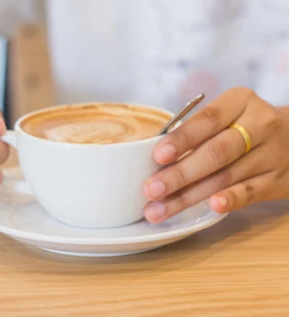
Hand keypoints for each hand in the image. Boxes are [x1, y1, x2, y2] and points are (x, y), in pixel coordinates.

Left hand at [143, 87, 288, 222]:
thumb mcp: (229, 114)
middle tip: (151, 190)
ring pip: (226, 176)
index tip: (158, 156)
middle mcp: (259, 124)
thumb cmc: (246, 124)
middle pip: (215, 152)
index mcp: (240, 102)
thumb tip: (158, 160)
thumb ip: (200, 131)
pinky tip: (212, 206)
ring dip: (190, 196)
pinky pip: (251, 191)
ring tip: (160, 209)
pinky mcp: (278, 180)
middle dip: (180, 174)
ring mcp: (271, 154)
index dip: (182, 139)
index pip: (207, 120)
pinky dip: (231, 199)